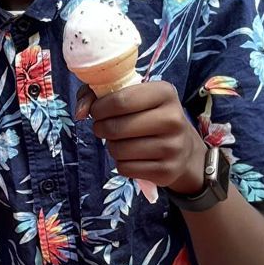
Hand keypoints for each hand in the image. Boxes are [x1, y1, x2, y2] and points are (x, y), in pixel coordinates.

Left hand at [76, 80, 206, 196]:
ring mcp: (173, 147)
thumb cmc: (148, 115)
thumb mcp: (131, 95)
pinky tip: (132, 156)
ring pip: (119, 150)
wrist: (183, 147)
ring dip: (112, 147)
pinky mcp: (167, 171)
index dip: (99, 108)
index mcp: (165, 93)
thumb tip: (80, 112)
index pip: (120, 101)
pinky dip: (121, 164)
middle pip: (116, 128)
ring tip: (121, 141)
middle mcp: (174, 119)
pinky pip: (125, 169)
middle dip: (102, 128)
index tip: (97, 111)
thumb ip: (97, 94)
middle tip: (105, 127)